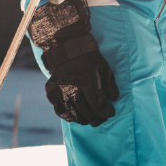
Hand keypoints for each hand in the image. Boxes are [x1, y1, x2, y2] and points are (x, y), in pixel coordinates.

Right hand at [27, 0, 118, 125]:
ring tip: (89, 120)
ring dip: (83, 119)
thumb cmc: (87, 54)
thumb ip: (109, 83)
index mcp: (86, 81)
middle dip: (96, 118)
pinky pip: (60, 110)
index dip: (105, 111)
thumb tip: (114, 98)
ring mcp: (60, 91)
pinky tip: (74, 118)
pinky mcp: (51, 92)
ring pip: (73, 114)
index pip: (97, 104)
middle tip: (101, 120)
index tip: (110, 113)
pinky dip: (67, 116)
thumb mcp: (103, 65)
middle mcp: (72, 88)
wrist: (64, 45)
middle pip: (86, 112)